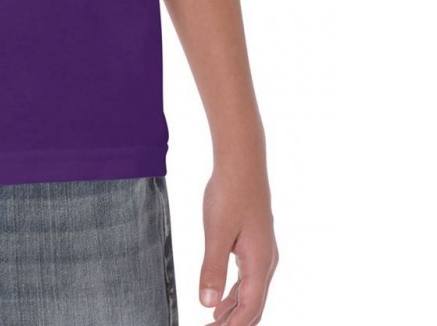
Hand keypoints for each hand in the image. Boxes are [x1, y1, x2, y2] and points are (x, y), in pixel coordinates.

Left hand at [199, 160, 277, 324]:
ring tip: (214, 323)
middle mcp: (266, 261)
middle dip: (234, 323)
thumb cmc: (230, 194)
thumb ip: (212, 268)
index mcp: (259, 263)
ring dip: (233, 310)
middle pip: (253, 305)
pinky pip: (247, 278)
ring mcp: (262, 252)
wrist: (242, 163)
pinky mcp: (254, 242)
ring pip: (250, 292)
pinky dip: (234, 293)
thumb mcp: (217, 232)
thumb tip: (207, 304)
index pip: (249, 309)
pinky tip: (221, 297)